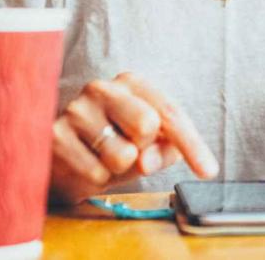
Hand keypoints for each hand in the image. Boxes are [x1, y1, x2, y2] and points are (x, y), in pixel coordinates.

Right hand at [49, 72, 217, 203]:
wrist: (59, 161)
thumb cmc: (111, 147)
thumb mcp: (147, 146)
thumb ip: (163, 150)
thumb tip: (148, 161)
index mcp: (130, 83)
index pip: (170, 112)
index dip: (192, 143)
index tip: (208, 171)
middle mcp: (102, 89)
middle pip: (148, 124)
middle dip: (145, 148)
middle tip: (128, 150)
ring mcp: (76, 111)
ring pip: (123, 155)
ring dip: (118, 169)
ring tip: (102, 159)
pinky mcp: (55, 138)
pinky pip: (96, 174)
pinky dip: (96, 180)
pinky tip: (84, 167)